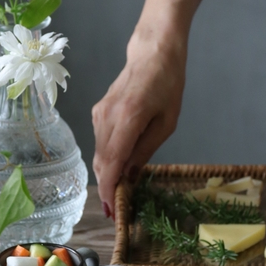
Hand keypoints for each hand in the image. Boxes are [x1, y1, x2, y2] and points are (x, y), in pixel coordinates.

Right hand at [92, 34, 186, 213]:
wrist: (153, 53)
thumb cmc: (167, 84)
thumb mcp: (167, 123)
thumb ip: (145, 151)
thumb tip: (128, 178)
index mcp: (129, 118)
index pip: (111, 162)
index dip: (110, 190)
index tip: (113, 210)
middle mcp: (107, 116)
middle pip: (101, 162)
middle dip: (108, 189)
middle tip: (118, 212)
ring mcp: (99, 113)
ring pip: (99, 154)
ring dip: (107, 175)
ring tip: (120, 195)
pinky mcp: (98, 112)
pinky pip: (100, 143)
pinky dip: (107, 159)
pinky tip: (119, 169)